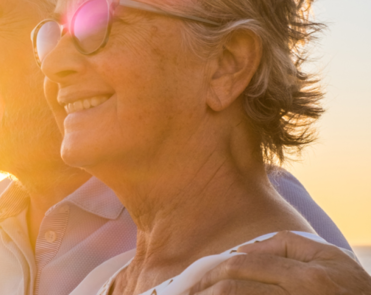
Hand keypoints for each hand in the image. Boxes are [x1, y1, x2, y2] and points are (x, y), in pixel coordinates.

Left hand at [192, 231, 370, 294]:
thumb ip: (286, 245)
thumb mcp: (330, 259)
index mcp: (305, 278)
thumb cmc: (351, 290)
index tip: (195, 278)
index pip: (244, 265)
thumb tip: (242, 248)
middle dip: (202, 291)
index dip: (213, 270)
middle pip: (233, 290)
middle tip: (184, 293)